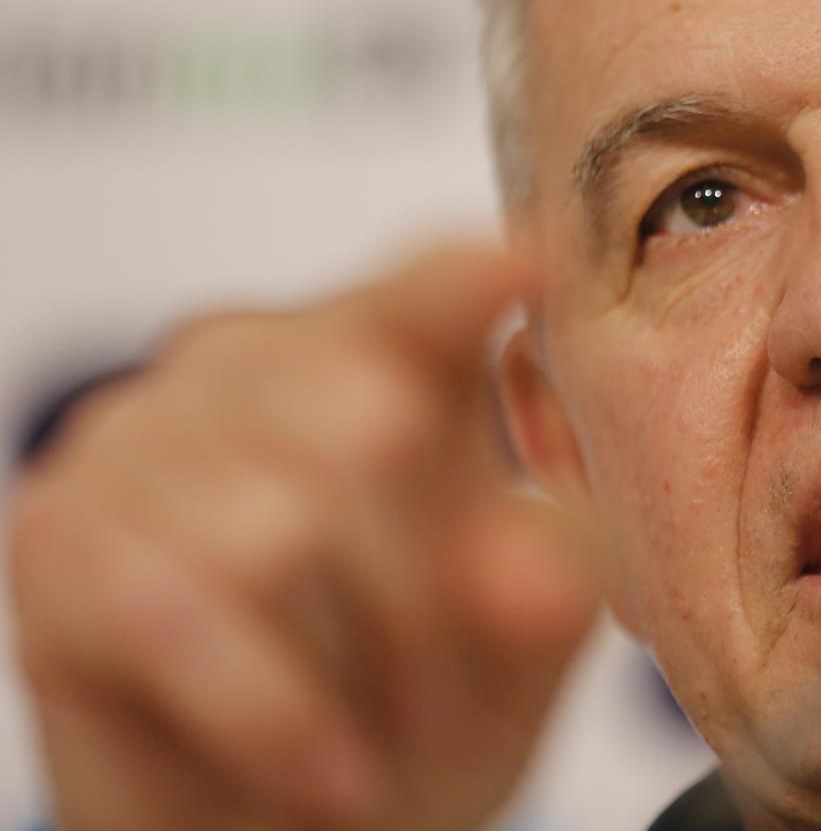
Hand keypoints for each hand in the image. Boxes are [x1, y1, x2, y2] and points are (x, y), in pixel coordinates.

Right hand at [6, 246, 598, 830]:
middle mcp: (250, 358)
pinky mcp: (57, 538)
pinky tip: (331, 775)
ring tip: (383, 741)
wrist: (287, 828)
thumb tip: (540, 585)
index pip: (423, 297)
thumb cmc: (416, 693)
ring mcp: (139, 433)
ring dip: (356, 667)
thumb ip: (542, 579)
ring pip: (278, 531)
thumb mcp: (515, 636)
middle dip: (437, 591)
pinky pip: (179, 617)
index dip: (464, 287)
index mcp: (383, 348)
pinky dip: (273, 714)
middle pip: (372, 427)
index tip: (524, 266)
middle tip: (453, 694)